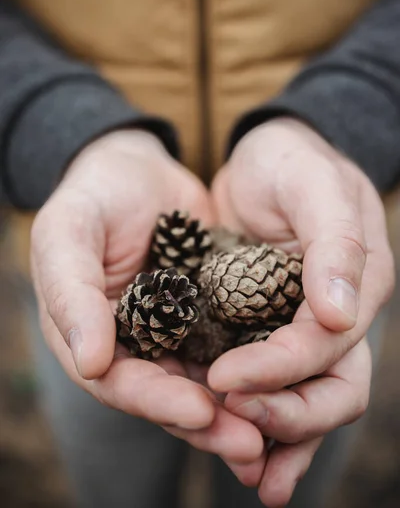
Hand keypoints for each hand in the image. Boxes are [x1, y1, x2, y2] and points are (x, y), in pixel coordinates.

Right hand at [31, 130, 263, 464]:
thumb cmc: (95, 194)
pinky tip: (284, 379)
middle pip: (166, 395)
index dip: (154, 400)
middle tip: (248, 443)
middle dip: (205, 422)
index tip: (197, 410)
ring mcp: (174, 332)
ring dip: (235, 408)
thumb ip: (71, 292)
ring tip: (272, 429)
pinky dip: (253, 368)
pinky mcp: (210, 315)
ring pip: (203, 380)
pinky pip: (231, 347)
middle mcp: (134, 343)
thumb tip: (90, 362)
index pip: (118, 381)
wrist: (140, 169)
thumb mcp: (69, 232)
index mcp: (90, 334)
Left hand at [209, 118, 394, 504]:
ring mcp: (301, 325)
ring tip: (249, 478)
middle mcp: (335, 317)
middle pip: (329, 390)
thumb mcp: (315, 185)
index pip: (326, 347)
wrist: (264, 155)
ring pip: (304, 397)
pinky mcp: (265, 325)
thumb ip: (336, 243)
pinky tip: (228, 437)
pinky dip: (255, 412)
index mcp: (358, 286)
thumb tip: (338, 316)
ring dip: (279, 440)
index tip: (225, 382)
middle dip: (286, 419)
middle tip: (235, 436)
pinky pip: (267, 379)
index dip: (280, 371)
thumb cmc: (292, 162)